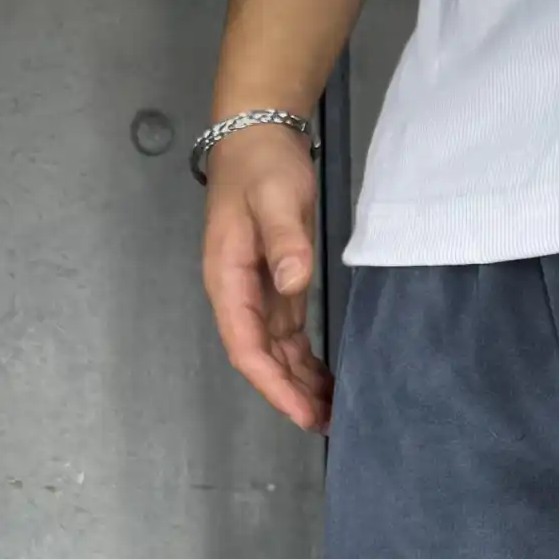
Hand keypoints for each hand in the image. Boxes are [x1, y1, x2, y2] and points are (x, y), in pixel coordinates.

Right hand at [200, 124, 332, 432]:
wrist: (257, 135)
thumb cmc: (261, 165)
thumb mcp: (275, 197)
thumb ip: (284, 239)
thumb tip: (292, 281)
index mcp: (227, 279)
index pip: (245, 346)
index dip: (272, 383)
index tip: (301, 411)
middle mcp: (237, 295)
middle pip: (260, 358)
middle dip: (289, 394)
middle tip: (327, 423)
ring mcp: (255, 294)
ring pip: (275, 353)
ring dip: (299, 384)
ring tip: (332, 412)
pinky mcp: (275, 288)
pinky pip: (287, 338)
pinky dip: (304, 362)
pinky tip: (326, 381)